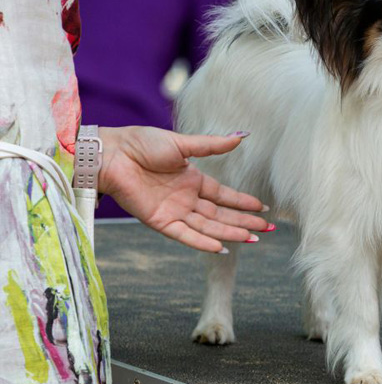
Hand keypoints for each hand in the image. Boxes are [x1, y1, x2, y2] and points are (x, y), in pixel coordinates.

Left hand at [98, 127, 269, 252]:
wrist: (113, 153)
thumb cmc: (143, 143)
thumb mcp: (183, 144)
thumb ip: (213, 145)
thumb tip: (242, 136)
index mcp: (193, 180)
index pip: (225, 196)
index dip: (244, 203)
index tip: (263, 209)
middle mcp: (187, 198)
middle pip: (221, 215)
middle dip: (245, 222)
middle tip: (267, 229)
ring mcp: (174, 211)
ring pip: (208, 227)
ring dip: (230, 233)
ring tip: (253, 238)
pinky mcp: (159, 221)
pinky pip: (185, 235)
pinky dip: (202, 242)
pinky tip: (221, 247)